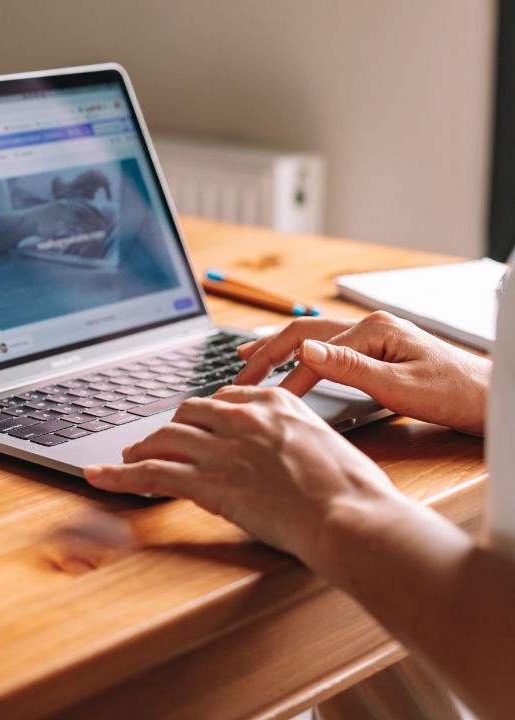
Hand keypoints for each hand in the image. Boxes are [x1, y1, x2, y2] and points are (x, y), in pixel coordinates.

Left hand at [84, 386, 398, 567]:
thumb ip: (293, 436)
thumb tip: (280, 451)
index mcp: (273, 402)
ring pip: (164, 439)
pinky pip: (150, 473)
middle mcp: (242, 417)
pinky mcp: (207, 482)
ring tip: (127, 457)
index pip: (221, 399)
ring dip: (141, 448)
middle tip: (157, 442)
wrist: (352, 516)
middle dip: (169, 429)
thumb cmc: (351, 490)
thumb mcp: (325, 444)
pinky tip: (96, 476)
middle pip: (187, 414)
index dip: (201, 417)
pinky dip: (116, 475)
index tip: (193, 426)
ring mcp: (222, 448)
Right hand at [233, 311, 490, 434]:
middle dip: (267, 352)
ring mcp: (374, 336)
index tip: (262, 401)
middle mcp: (370, 326)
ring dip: (279, 348)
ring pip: (313, 337)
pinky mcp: (378, 349)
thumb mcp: (399, 387)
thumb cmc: (454, 395)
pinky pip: (328, 346)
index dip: (283, 379)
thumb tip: (305, 352)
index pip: (311, 352)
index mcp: (373, 330)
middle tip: (238, 373)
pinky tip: (291, 359)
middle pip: (303, 332)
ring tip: (249, 357)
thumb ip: (349, 369)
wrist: (489, 396)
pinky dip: (301, 353)